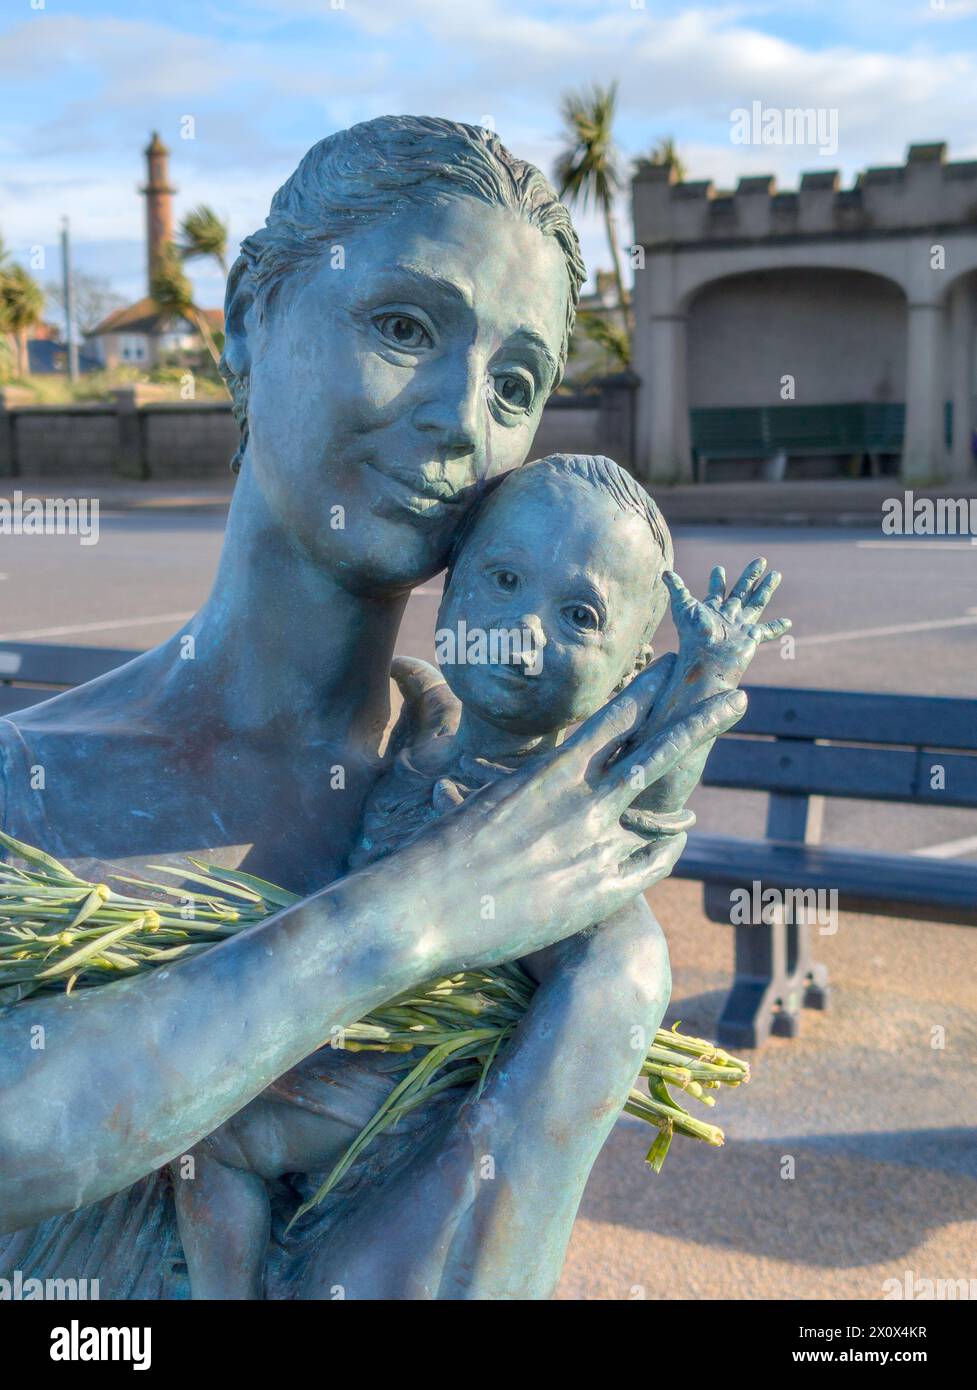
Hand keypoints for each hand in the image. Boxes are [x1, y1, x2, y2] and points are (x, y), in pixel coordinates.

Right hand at [383, 661, 747, 967]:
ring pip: (665, 802)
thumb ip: (488, 801)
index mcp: (550, 773)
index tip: (674, 667)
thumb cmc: (434, 858)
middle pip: (656, 752)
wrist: (425, 911)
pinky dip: (668, 843)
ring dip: (698, 772)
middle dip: (698, 720)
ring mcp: (598, 846)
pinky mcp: (603, 891)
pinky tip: (679, 832)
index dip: (649, 692)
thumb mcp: (469, 813)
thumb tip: (450, 792)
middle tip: (737, 696)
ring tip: (720, 775)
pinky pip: (652, 861)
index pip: (613, 720)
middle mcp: (582, 802)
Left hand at [664, 557, 791, 687]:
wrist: (704, 661)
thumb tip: (665, 572)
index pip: (716, 591)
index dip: (717, 580)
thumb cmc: (691, 636)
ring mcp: (740, 626)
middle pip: (742, 590)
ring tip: (776, 574)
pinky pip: (766, 631)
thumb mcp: (682, 607)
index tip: (718, 568)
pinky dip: (777, 627)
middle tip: (760, 560)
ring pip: (757, 602)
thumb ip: (677, 589)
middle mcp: (727, 616)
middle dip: (750, 576)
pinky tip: (788, 622)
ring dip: (766, 588)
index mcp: (712, 609)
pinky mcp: (751, 637)